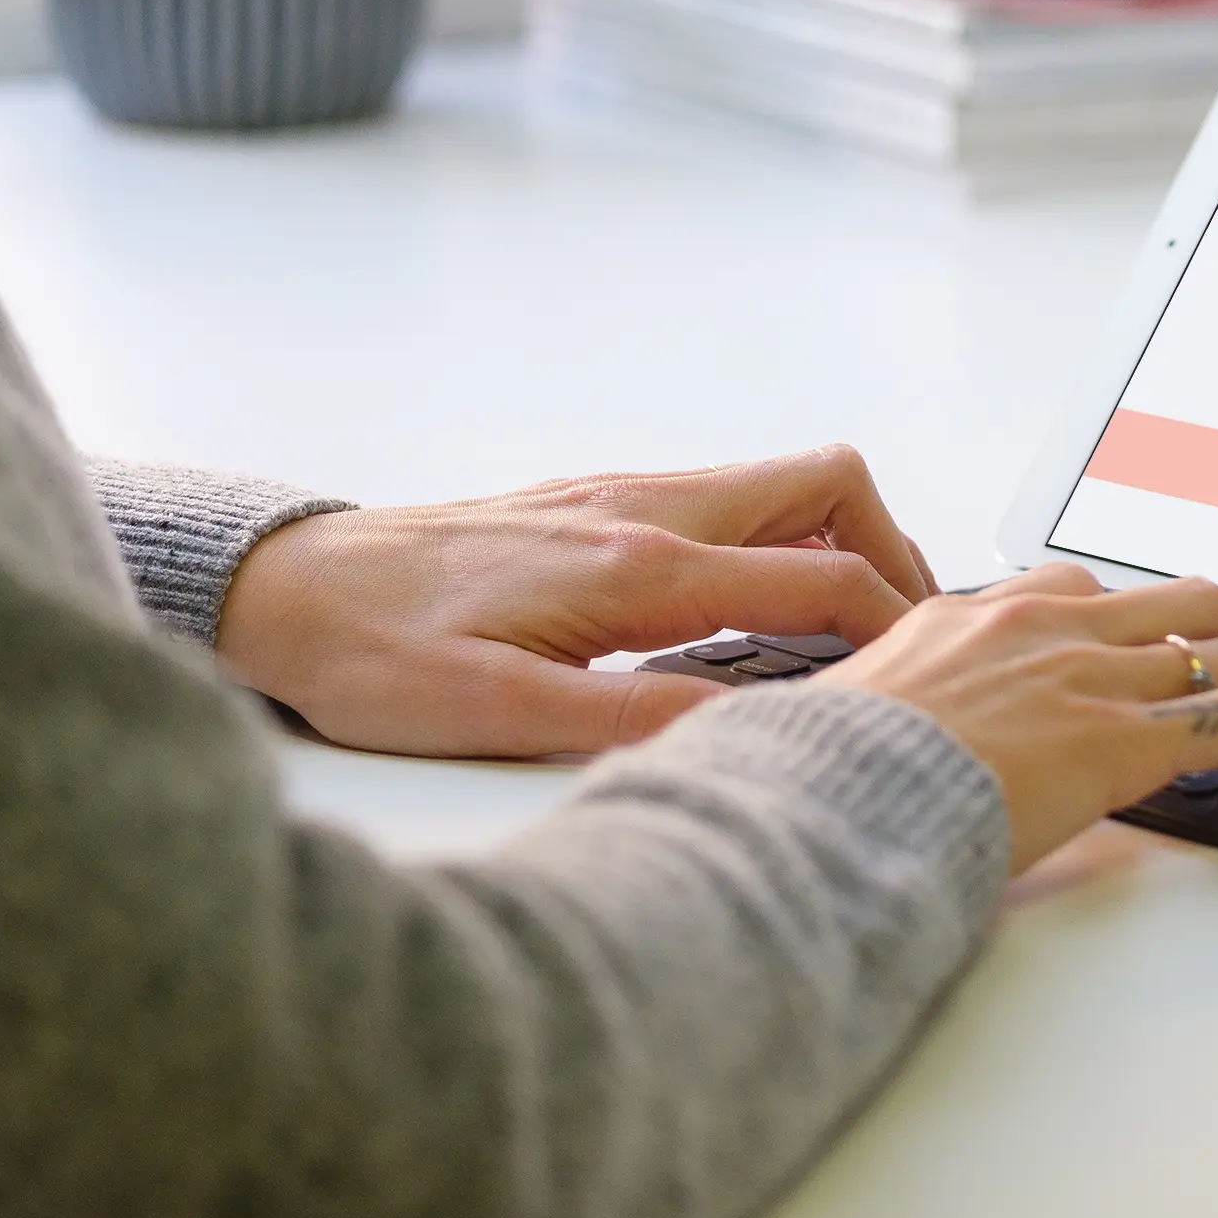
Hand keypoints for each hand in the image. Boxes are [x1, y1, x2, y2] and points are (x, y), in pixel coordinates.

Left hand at [213, 448, 938, 758]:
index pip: (823, 575)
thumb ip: (632, 722)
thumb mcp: (494, 716)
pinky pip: (724, 507)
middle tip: (900, 640)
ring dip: (833, 548)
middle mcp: (643, 511)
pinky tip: (741, 628)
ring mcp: (621, 497)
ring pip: (778, 489)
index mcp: (638, 566)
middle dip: (892, 554)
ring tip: (838, 642)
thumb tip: (752, 732)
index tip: (932, 677)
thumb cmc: (370, 654)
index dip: (900, 626)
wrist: (285, 590)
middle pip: (829, 485)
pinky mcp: (593, 505)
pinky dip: (771, 550)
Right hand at [825, 564, 1217, 867]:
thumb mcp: (821, 732)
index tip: (1146, 642)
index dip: (1124, 621)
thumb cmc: (807, 784)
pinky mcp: (1125, 736)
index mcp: (961, 617)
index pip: (1069, 593)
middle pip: (1165, 601)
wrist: (817, 805)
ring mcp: (1087, 673)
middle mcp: (1037, 624)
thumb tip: (795, 752)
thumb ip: (848, 728)